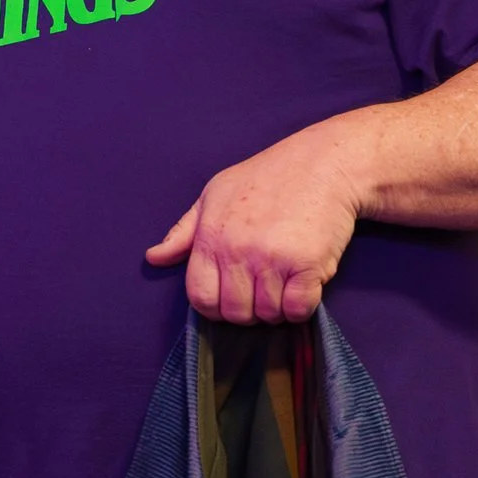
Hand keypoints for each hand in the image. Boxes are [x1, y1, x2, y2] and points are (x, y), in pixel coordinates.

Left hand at [146, 121, 365, 323]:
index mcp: (211, 237)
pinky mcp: (308, 264)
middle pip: (234, 312)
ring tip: (285, 281)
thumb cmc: (266, 178)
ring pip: (268, 314)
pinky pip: (299, 309)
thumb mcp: (214, 195)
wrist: (323, 164)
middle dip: (248, 311)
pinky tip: (305, 283)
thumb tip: (154, 257)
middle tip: (262, 289)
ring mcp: (273, 259)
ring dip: (278, 308)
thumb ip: (183, 232)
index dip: (214, 306)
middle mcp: (238, 251)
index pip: (200, 297)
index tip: (230, 297)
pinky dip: (302, 306)